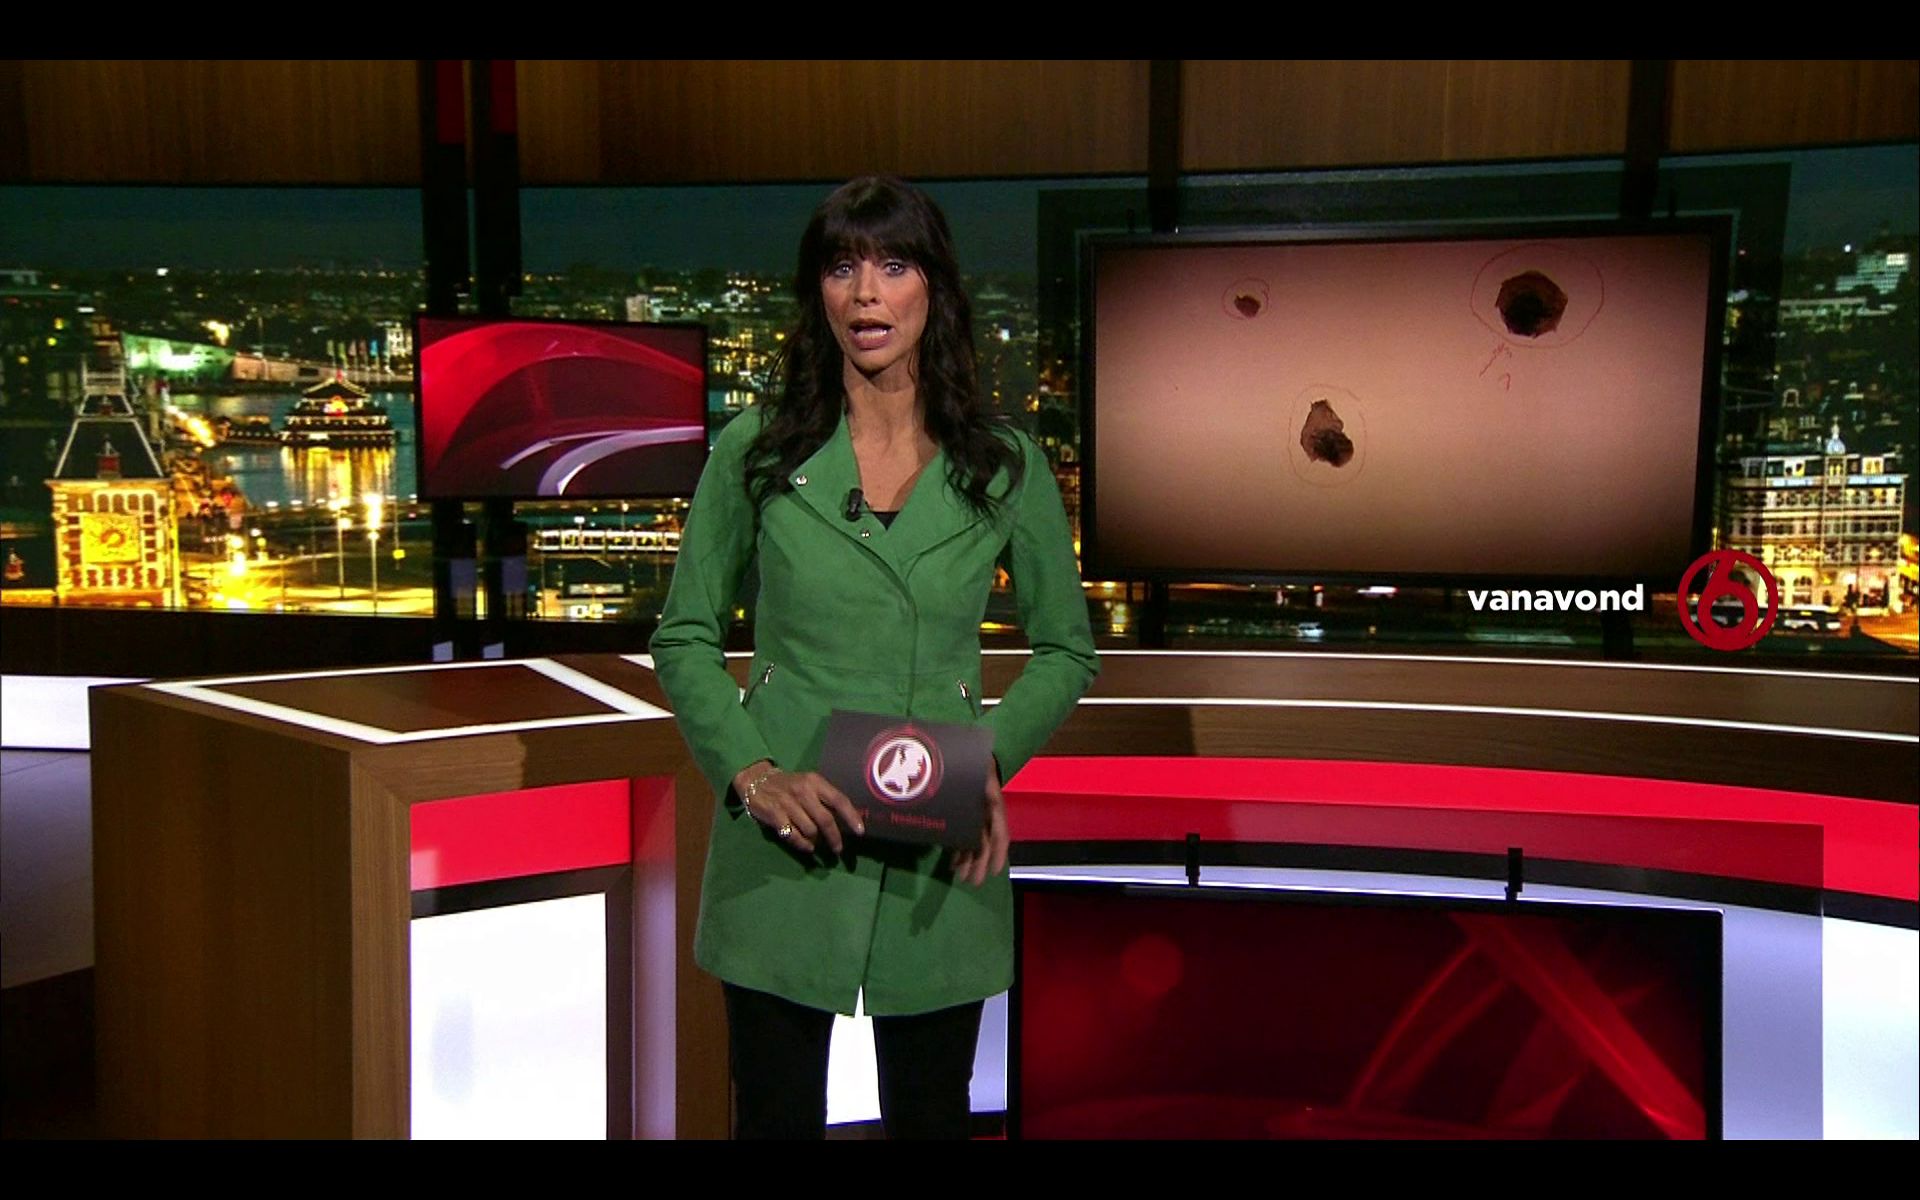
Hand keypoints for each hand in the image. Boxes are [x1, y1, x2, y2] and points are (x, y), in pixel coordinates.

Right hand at [735, 763, 864, 854]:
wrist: (757, 780)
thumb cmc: (789, 785)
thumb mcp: (808, 784)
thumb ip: (825, 799)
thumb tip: (847, 820)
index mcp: (815, 782)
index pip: (838, 800)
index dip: (851, 817)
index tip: (860, 832)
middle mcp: (803, 791)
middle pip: (825, 819)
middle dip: (835, 837)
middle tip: (838, 849)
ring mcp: (788, 803)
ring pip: (810, 830)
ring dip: (816, 841)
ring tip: (816, 843)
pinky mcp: (775, 815)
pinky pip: (793, 835)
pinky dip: (802, 845)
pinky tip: (807, 846)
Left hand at [952, 756, 1007, 886]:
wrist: (962, 748)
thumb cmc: (969, 760)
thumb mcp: (976, 776)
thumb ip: (971, 792)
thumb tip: (962, 813)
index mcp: (992, 802)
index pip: (1000, 832)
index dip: (998, 852)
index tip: (995, 870)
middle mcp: (986, 810)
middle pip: (985, 842)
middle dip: (980, 863)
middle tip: (973, 882)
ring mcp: (975, 813)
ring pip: (975, 842)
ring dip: (970, 860)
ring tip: (962, 878)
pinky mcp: (963, 814)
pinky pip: (964, 835)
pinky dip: (960, 850)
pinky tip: (953, 864)